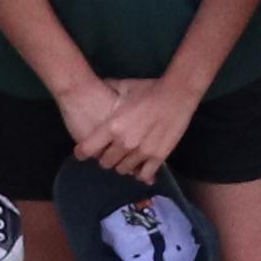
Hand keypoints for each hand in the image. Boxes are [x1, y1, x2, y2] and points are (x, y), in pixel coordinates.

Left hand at [66, 68, 199, 183]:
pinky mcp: (158, 156)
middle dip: (106, 158)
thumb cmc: (150, 89)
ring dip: (123, 164)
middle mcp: (124, 143)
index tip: (83, 153)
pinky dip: (140, 173)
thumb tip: (99, 85)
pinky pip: (144, 174)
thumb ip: (109, 91)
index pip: (87, 150)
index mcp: (112, 127)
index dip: (82, 153)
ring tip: (127, 157)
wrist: (178, 93)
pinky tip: (141, 166)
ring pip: (123, 170)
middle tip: (111, 152)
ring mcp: (141, 152)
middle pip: (105, 163)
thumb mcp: (125, 88)